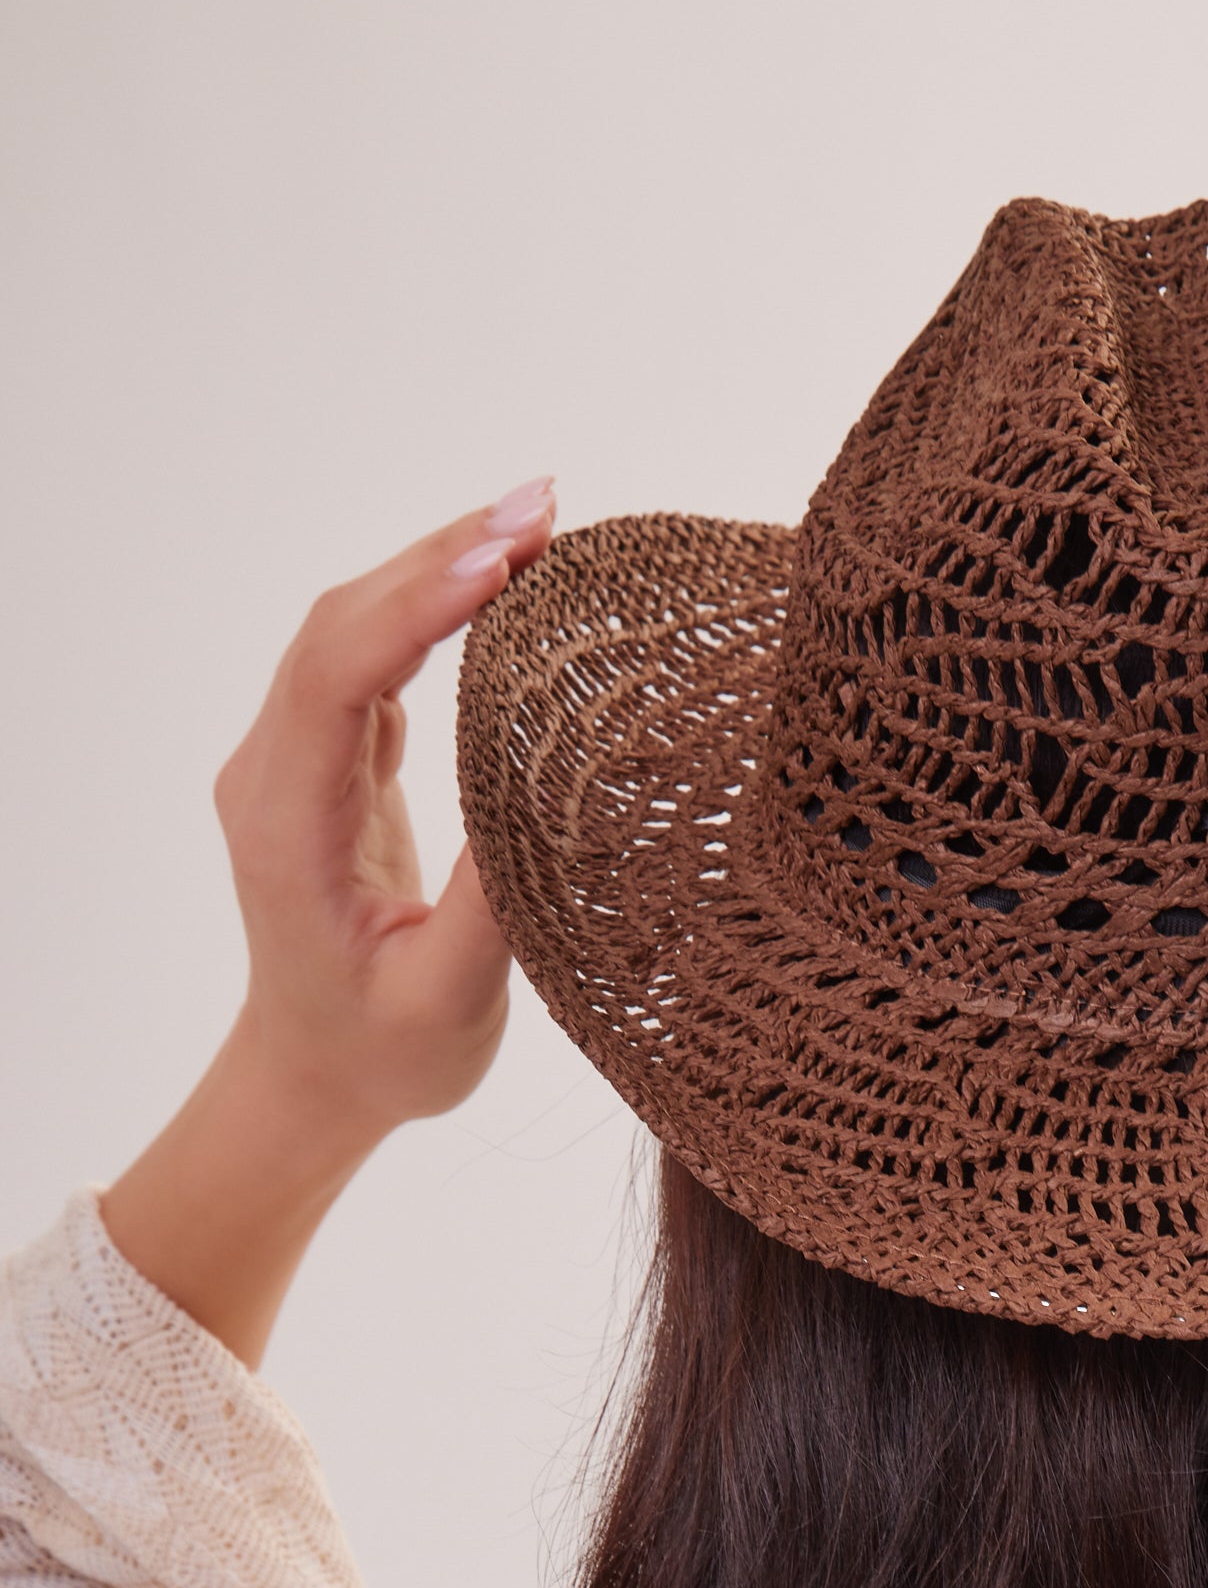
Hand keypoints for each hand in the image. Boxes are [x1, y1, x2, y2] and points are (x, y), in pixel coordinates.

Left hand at [101, 484, 556, 1367]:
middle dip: (441, 555)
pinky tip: (504, 580)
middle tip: (544, 506)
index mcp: (288, 823)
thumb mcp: (448, 997)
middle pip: (343, 624)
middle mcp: (275, 772)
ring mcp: (298, 760)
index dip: (419, 604)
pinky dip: (438, 609)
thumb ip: (492, 899)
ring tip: (538, 522)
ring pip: (358, 628)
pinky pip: (377, 658)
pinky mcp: (333, 761)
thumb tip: (552, 786)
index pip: (339, 675)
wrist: (316, 1081)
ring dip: (442, 568)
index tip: (505, 560)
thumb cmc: (383, 1055)